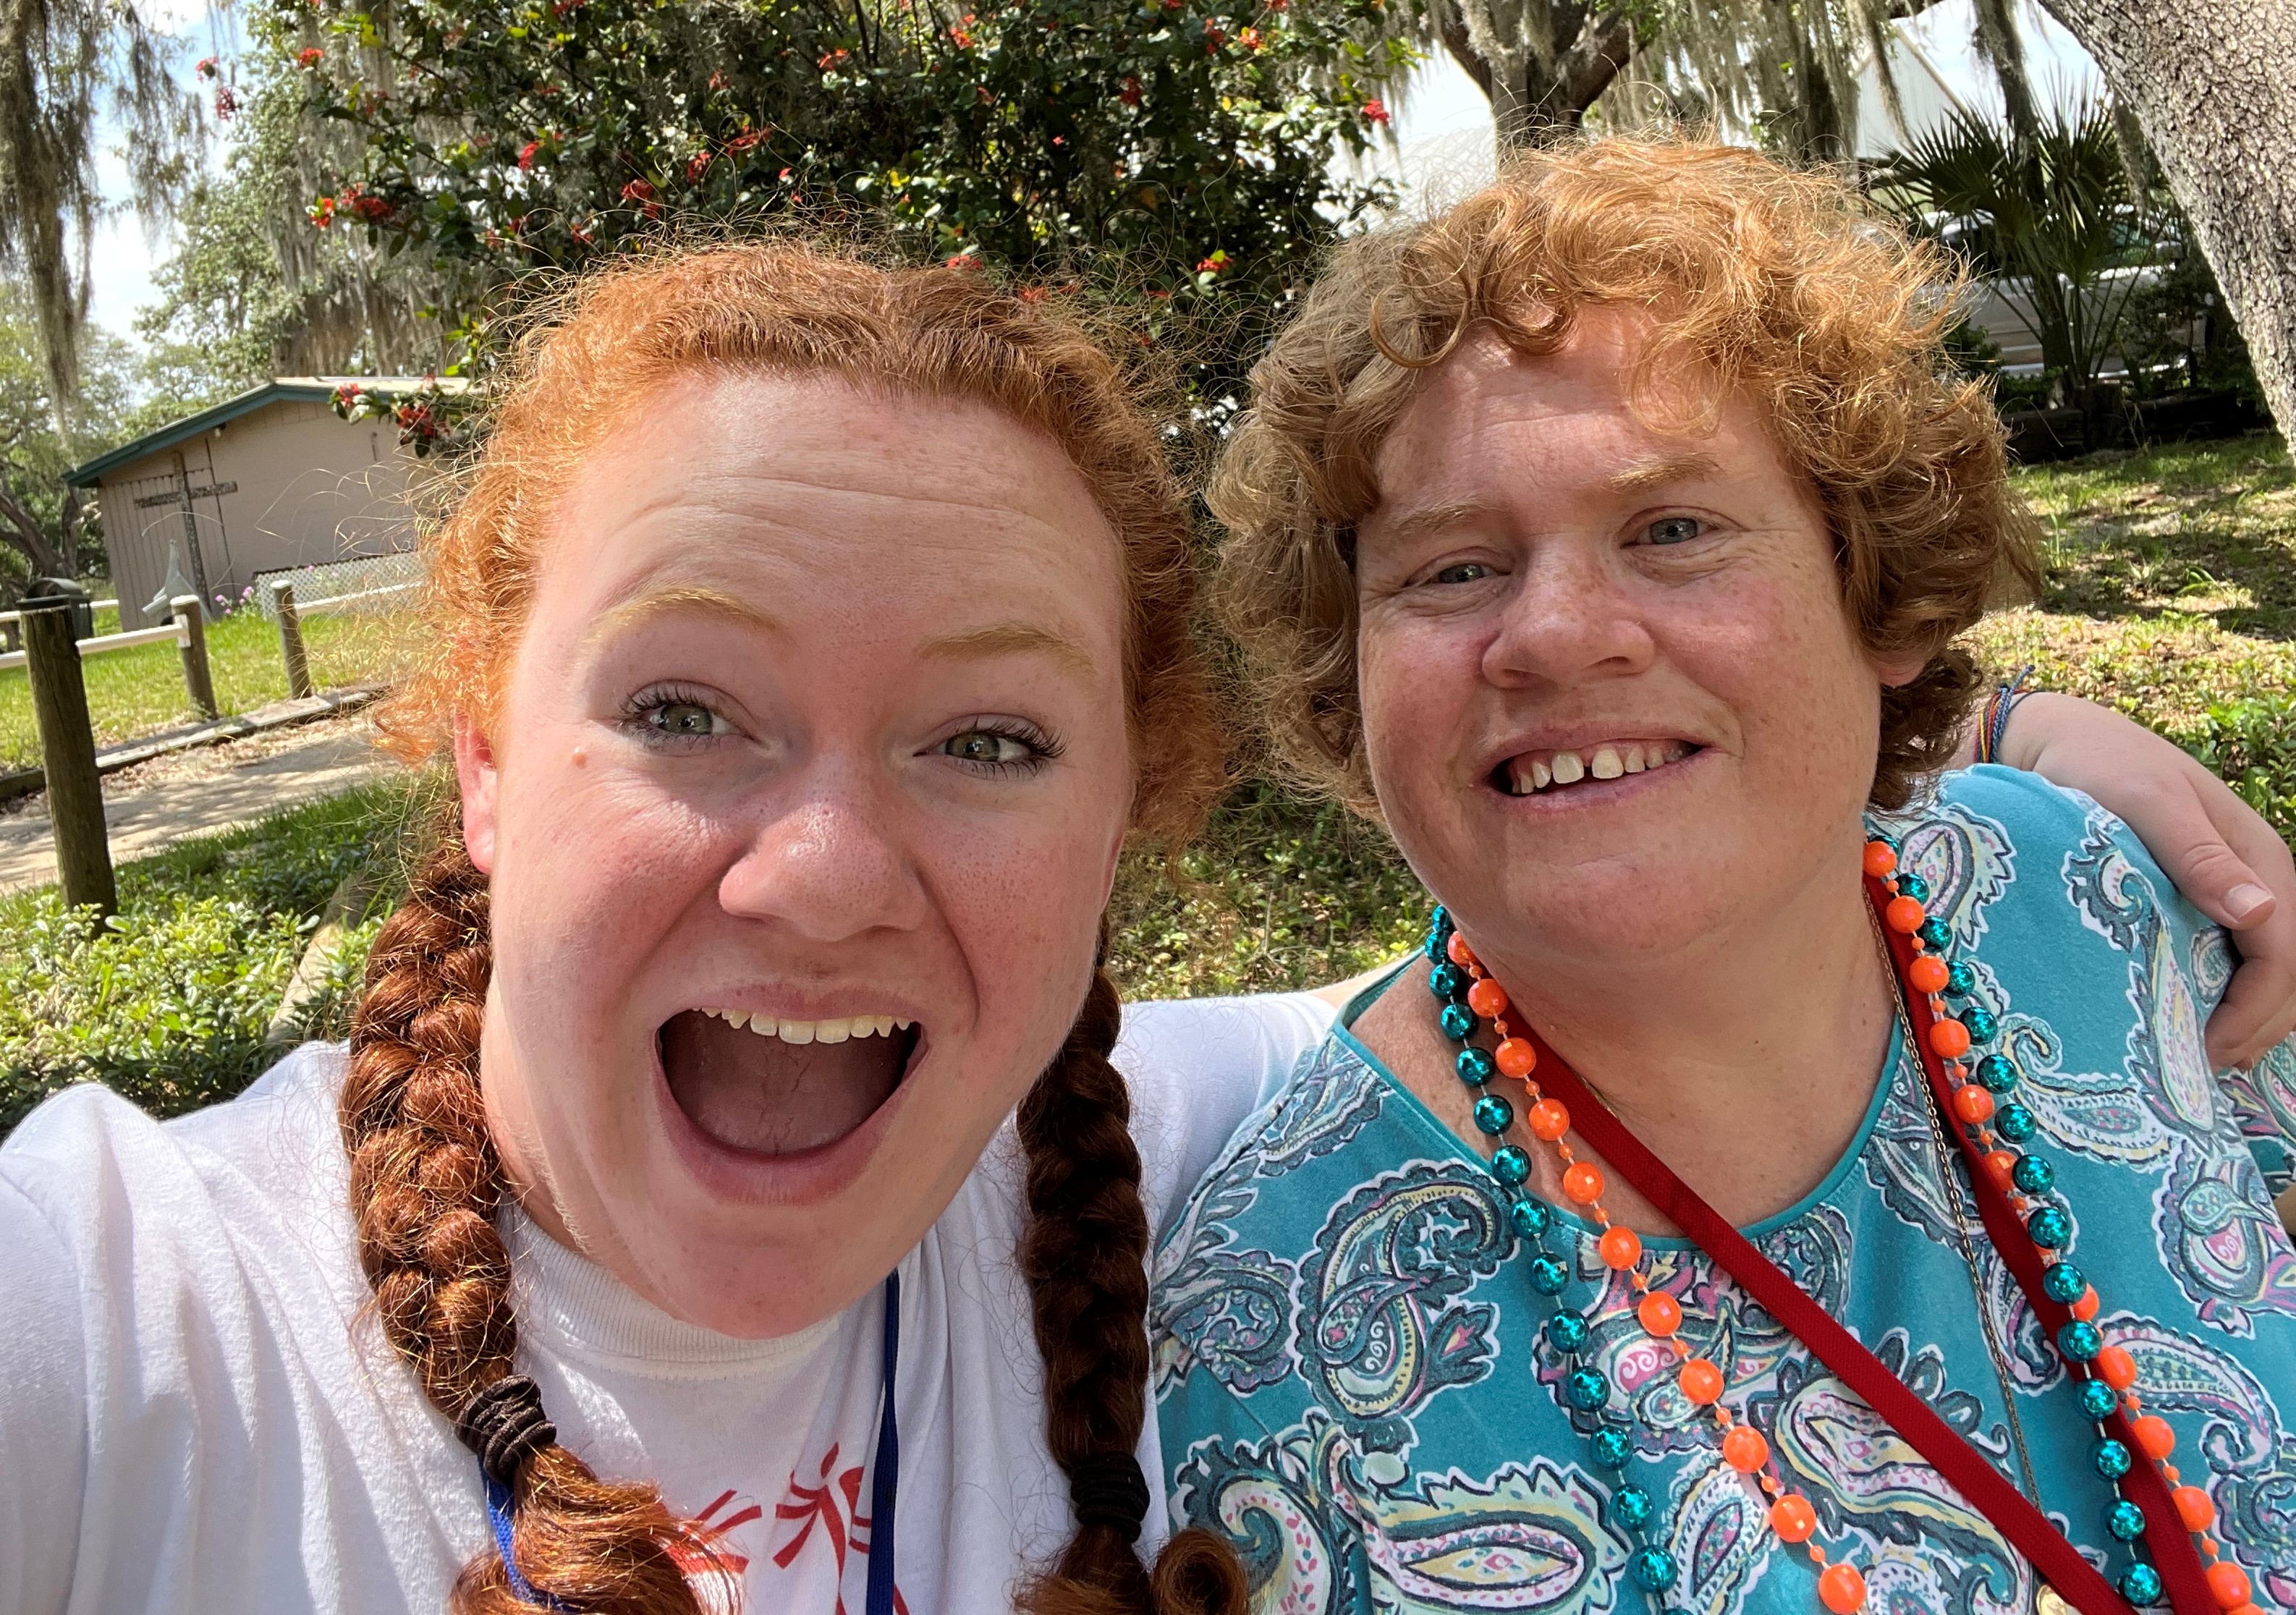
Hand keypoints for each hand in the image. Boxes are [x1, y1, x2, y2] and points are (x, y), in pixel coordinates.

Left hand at [2001, 693, 2295, 1068]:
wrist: (2051, 741)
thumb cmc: (2098, 764)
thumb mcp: (2147, 802)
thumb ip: (2199, 855)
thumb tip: (2260, 911)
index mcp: (2260, 860)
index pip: (2283, 958)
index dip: (2253, 1016)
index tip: (2202, 1055)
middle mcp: (2254, 881)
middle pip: (2283, 978)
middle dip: (2250, 1031)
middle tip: (2191, 1073)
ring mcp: (2227, 892)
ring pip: (2258, 975)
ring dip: (2236, 1021)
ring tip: (2186, 1061)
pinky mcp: (2192, 900)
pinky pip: (2222, 960)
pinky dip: (2212, 999)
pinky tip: (2179, 1025)